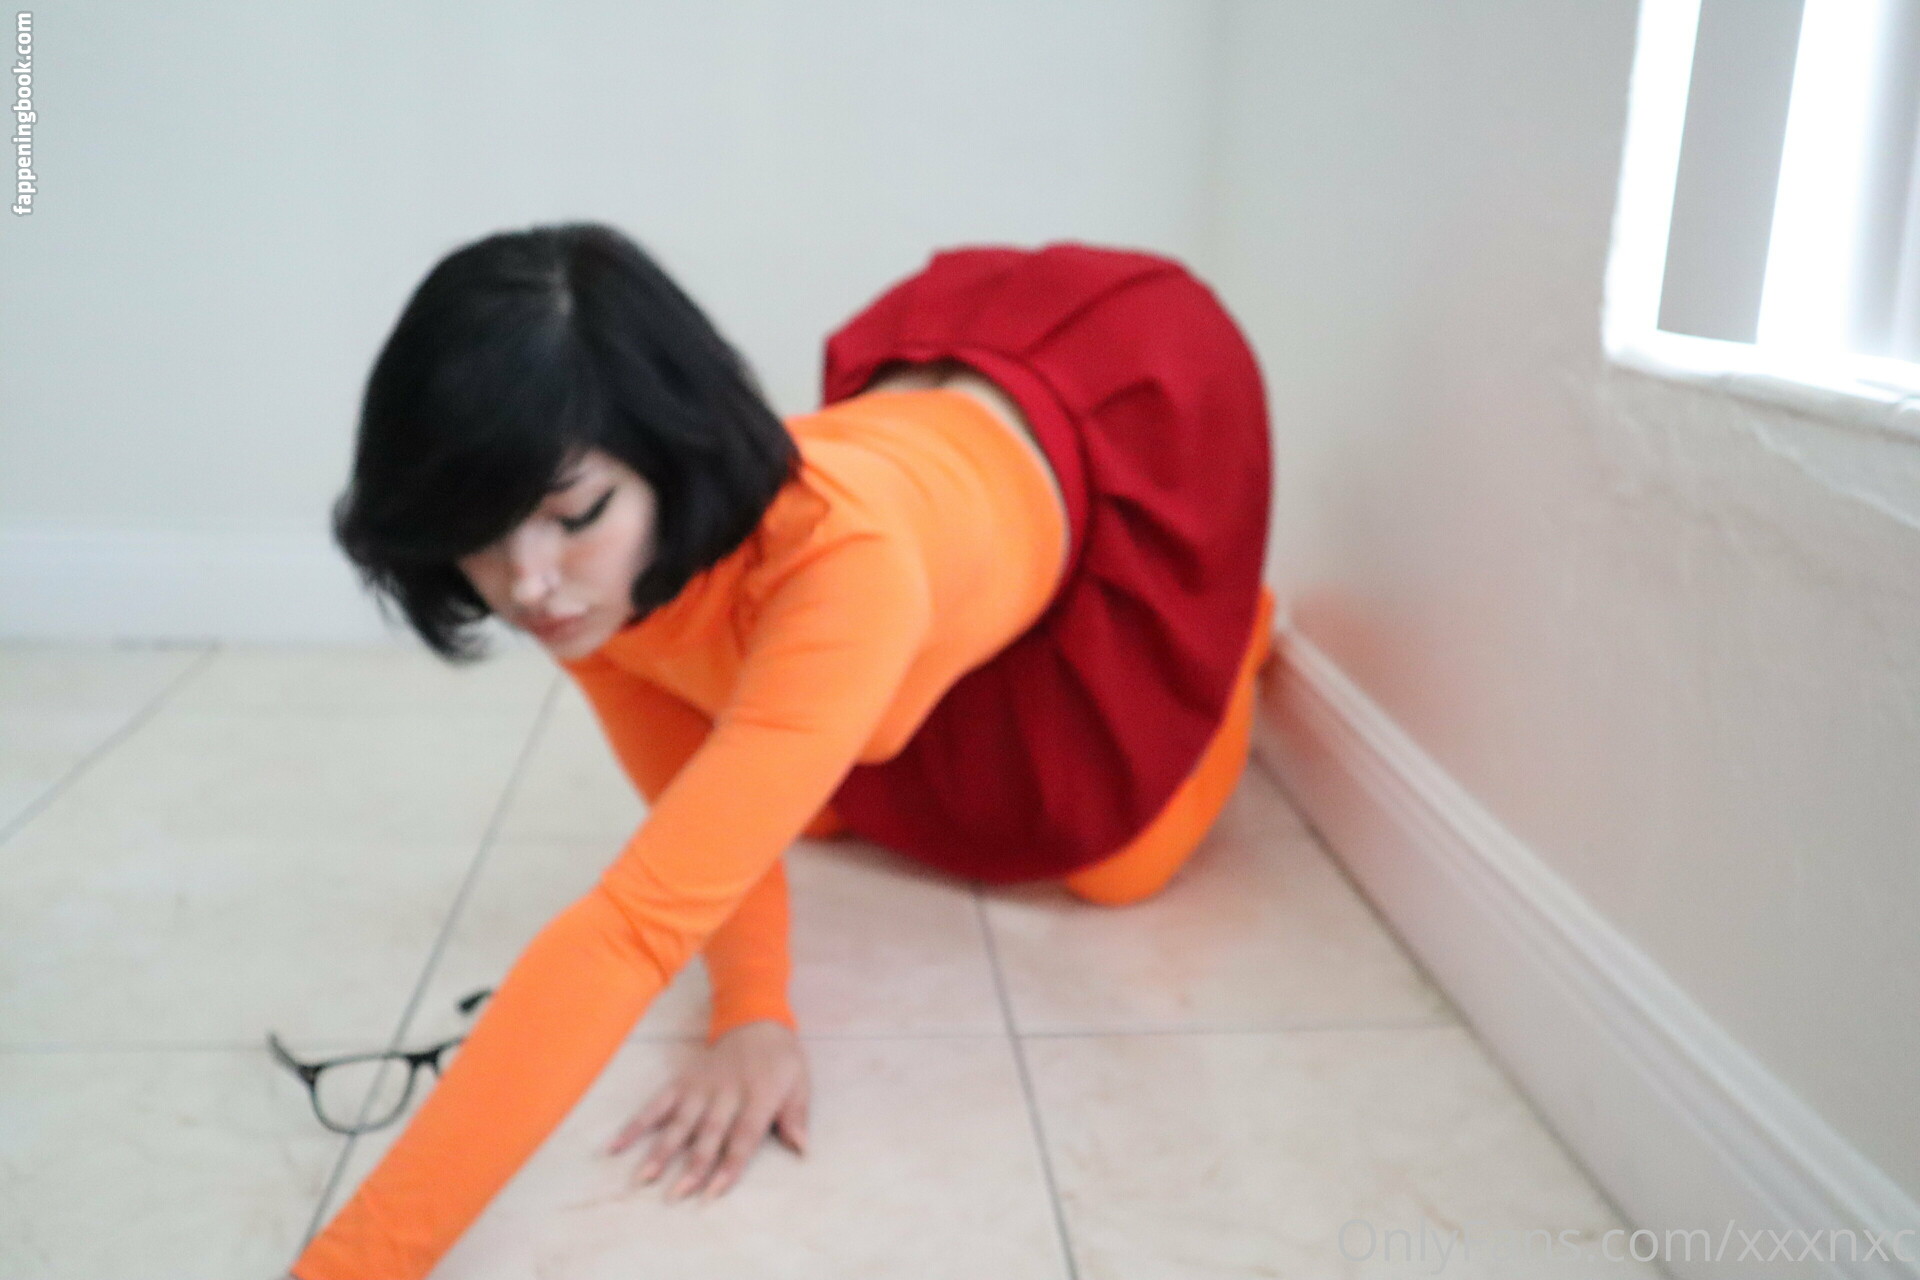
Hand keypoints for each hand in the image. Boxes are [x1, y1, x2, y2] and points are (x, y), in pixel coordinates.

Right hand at [604, 1020, 809, 1202]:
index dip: (730, 1165)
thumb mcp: (800, 1081)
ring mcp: (700, 1087)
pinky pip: (657, 1104)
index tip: (714, 1192)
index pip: (743, 1136)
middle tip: (676, 1195)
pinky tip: (617, 1145)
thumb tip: (803, 1148)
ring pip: (679, 1122)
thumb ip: (797, 1115)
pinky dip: (636, 1124)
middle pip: (708, 1133)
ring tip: (644, 1177)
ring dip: (661, 1150)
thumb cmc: (781, 1058)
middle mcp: (726, 1092)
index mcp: (759, 1094)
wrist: (754, 1019)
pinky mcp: (682, 1082)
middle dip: (693, 1166)